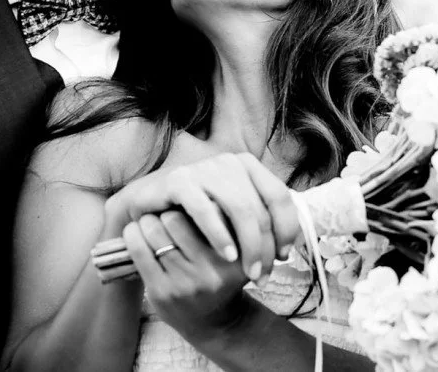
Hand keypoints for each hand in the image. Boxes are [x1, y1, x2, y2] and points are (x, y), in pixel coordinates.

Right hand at [105, 152, 299, 284]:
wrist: (150, 211)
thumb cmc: (197, 218)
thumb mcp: (232, 218)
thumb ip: (259, 223)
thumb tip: (287, 248)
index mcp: (247, 166)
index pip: (279, 196)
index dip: (286, 228)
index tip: (283, 256)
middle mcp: (229, 163)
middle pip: (261, 206)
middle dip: (266, 245)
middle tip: (263, 274)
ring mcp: (204, 168)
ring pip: (240, 208)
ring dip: (249, 244)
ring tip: (250, 272)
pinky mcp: (179, 181)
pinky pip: (205, 209)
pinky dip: (220, 235)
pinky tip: (227, 256)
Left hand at [124, 209, 251, 340]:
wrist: (213, 320)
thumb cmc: (222, 271)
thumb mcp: (237, 248)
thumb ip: (226, 219)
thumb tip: (203, 185)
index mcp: (235, 253)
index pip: (206, 211)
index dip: (193, 202)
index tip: (189, 203)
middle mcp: (213, 269)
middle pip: (176, 218)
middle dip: (166, 212)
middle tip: (165, 213)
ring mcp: (187, 283)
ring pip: (155, 231)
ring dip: (148, 222)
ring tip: (150, 222)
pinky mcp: (164, 292)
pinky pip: (140, 251)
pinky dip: (133, 235)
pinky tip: (135, 231)